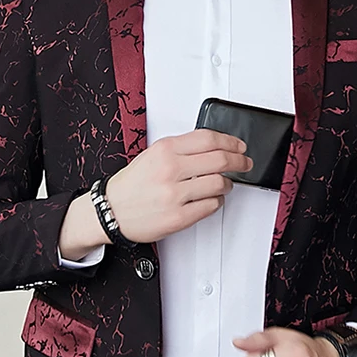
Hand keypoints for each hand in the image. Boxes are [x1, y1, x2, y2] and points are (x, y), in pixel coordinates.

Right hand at [105, 129, 251, 243]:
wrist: (111, 210)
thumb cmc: (132, 184)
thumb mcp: (153, 154)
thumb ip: (182, 148)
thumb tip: (216, 146)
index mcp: (165, 150)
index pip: (209, 139)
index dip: (231, 142)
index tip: (240, 147)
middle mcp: (171, 170)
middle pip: (220, 160)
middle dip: (239, 161)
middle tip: (245, 164)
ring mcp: (175, 195)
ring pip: (220, 183)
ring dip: (227, 183)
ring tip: (224, 183)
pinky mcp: (179, 217)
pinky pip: (211, 206)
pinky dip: (217, 201)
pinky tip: (211, 198)